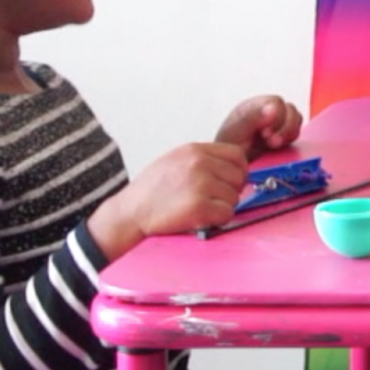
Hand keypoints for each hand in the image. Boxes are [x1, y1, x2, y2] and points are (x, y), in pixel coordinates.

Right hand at [89, 142, 249, 258]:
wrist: (130, 211)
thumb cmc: (152, 190)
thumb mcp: (176, 161)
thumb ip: (202, 160)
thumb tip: (232, 168)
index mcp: (195, 150)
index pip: (237, 155)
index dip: (238, 171)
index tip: (229, 183)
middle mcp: (199, 163)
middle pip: (239, 176)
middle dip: (232, 191)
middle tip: (215, 200)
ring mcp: (200, 183)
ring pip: (234, 197)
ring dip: (223, 206)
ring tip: (203, 209)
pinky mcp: (199, 206)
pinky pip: (227, 213)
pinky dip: (219, 220)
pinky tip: (203, 219)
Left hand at [216, 95, 304, 159]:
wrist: (229, 163)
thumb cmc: (229, 145)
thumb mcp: (236, 130)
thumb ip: (253, 117)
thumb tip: (272, 109)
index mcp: (256, 105)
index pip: (277, 102)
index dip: (277, 116)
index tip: (267, 133)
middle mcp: (269, 110)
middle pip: (290, 110)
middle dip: (284, 128)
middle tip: (272, 143)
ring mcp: (278, 122)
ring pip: (296, 120)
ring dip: (288, 133)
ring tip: (274, 146)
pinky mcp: (284, 135)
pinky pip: (296, 132)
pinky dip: (290, 139)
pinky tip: (279, 147)